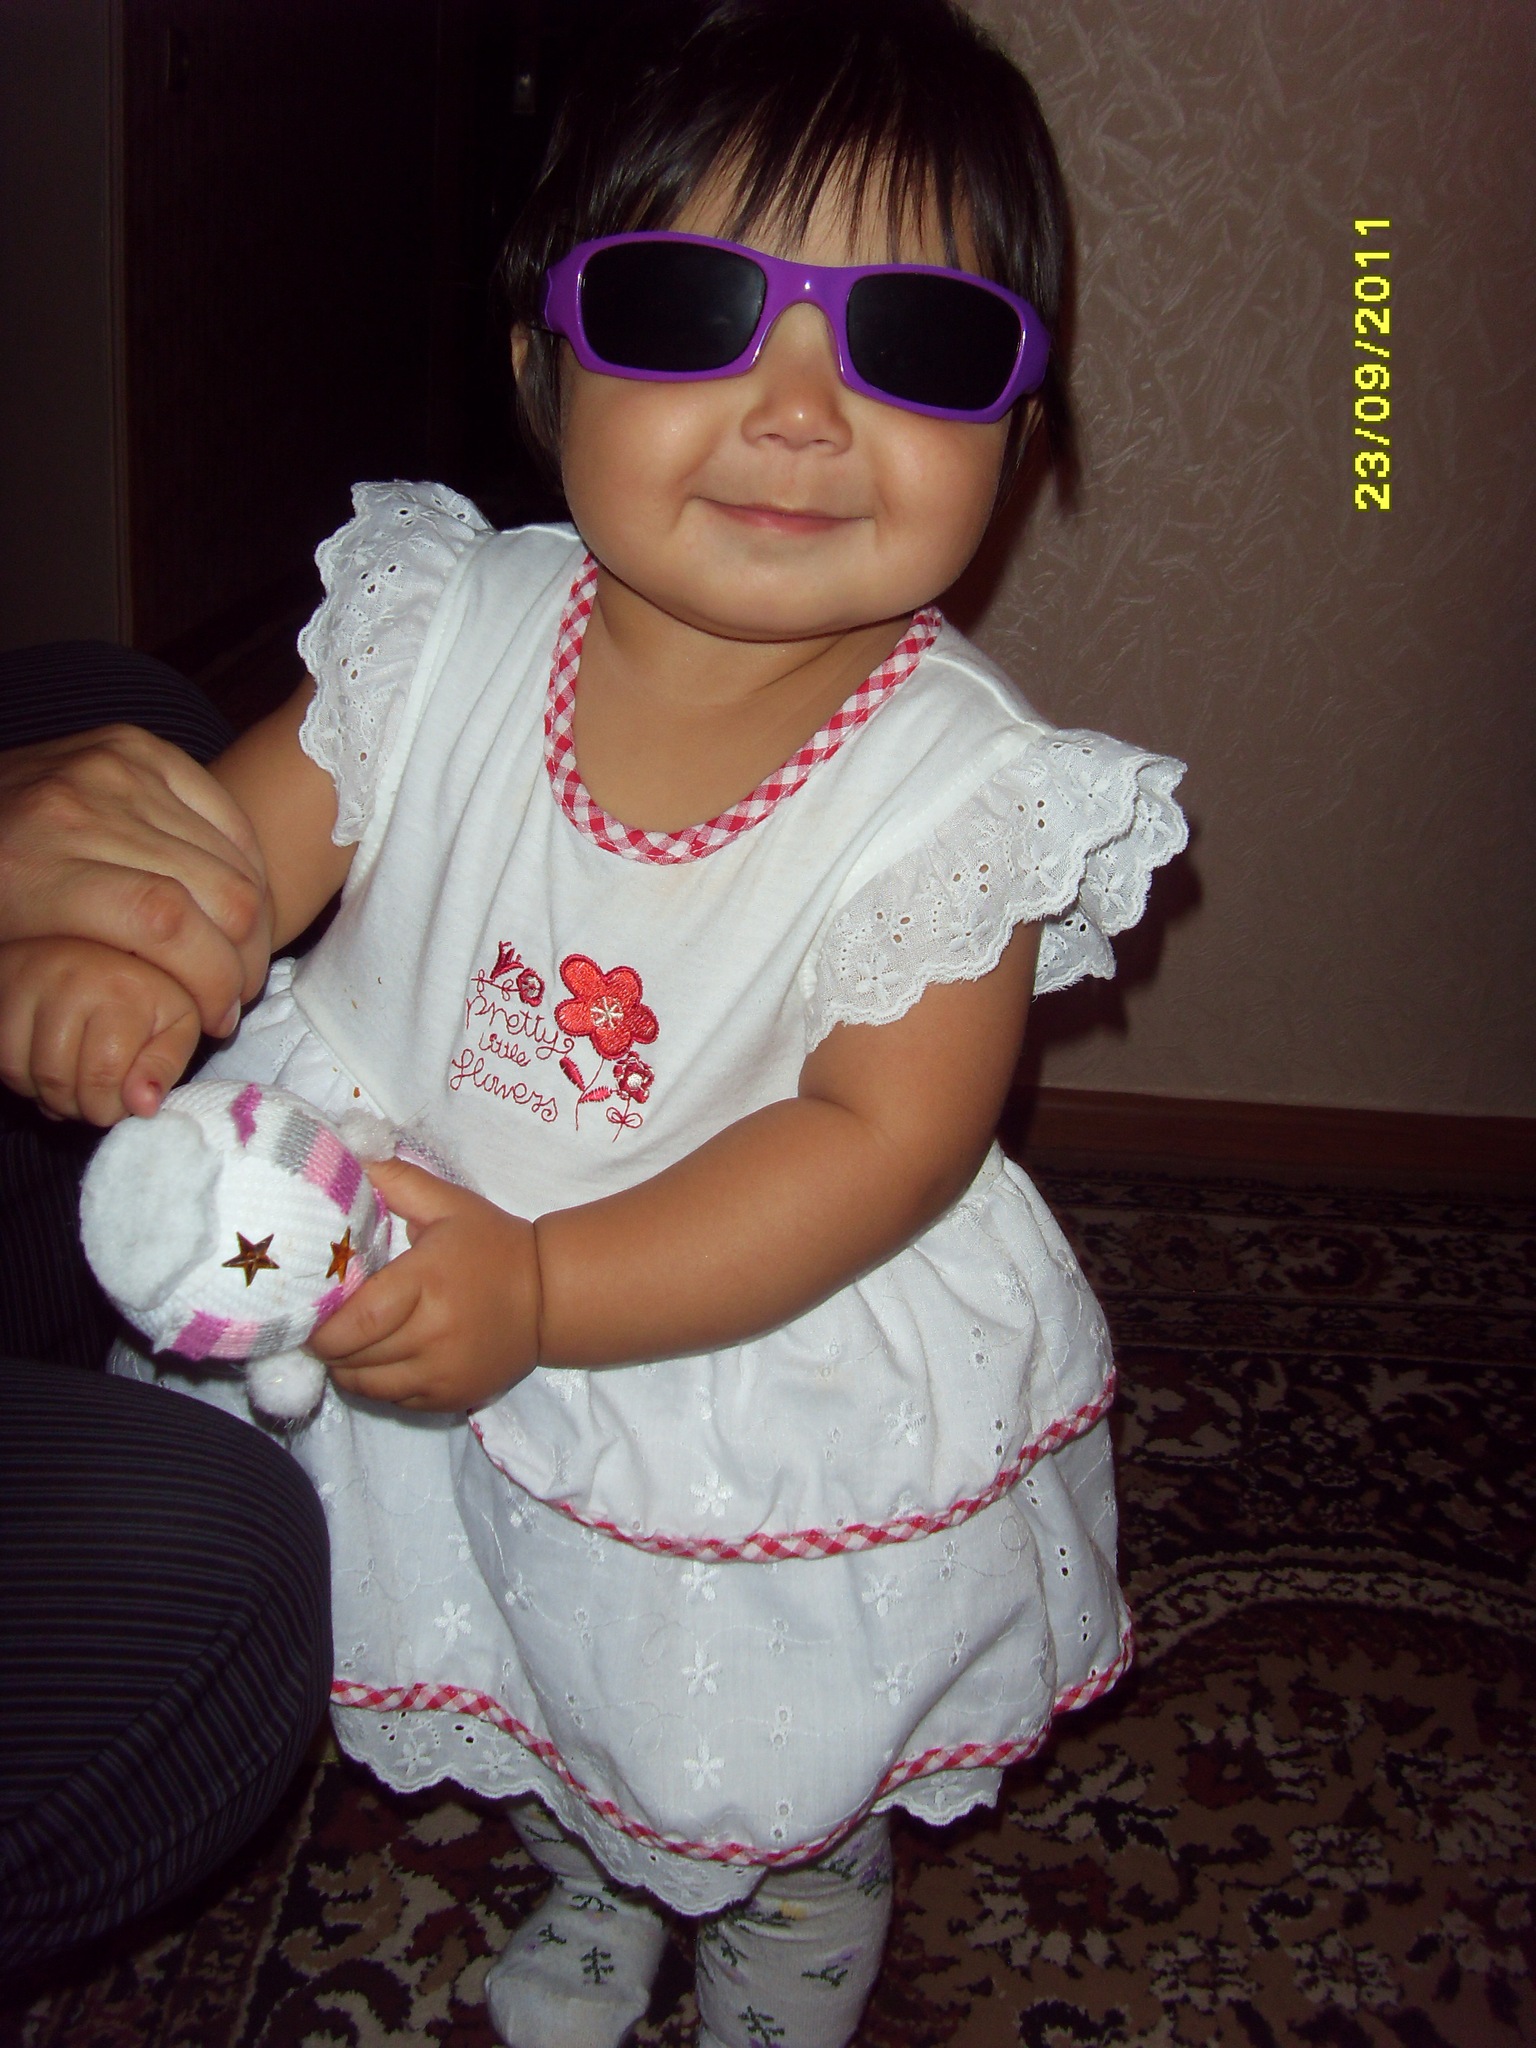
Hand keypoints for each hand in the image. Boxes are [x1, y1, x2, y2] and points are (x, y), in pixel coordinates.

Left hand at [0, 724, 272, 1036]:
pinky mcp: (139, 748)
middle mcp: (79, 808)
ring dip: (254, 921)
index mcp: (32, 868)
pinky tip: (237, 905)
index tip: (217, 1020)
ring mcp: (114, 769)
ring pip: (230, 857)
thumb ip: (73, 1006)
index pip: (162, 924)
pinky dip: (247, 867)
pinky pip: (225, 815)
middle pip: (212, 892)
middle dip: (243, 959)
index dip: (210, 978)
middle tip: (235, 997)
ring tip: (239, 958)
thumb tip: (149, 1092)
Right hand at [0, 938, 201, 1123]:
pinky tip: (50, 1071)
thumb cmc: (142, 993)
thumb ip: (165, 1063)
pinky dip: (25, 1081)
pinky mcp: (1, 995)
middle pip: (59, 1080)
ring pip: (25, 1074)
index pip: (103, 1076)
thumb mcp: (175, 1022)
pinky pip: (3, 1061)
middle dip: (80, 1108)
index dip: (110, 1107)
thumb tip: (143, 1105)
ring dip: (50, 1098)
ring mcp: (27, 984)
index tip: (121, 1105)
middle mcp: (69, 981)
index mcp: (121, 990)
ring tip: (76, 1088)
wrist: (96, 945)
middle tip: (96, 1102)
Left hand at [309, 1158, 541, 1411]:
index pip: (357, 1319)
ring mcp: (443, 1372)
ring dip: (345, 1368)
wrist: (549, 1297)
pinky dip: (375, 1384)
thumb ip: (395, 1180)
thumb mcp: (448, 1204)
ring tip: (343, 1344)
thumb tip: (345, 1157)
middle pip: (354, 1357)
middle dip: (327, 1345)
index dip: (322, 1325)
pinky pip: (392, 1401)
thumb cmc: (492, 1244)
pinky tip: (377, 1359)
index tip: (306, 1310)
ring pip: (367, 1385)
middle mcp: (435, 1334)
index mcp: (428, 1282)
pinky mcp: (450, 1398)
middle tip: (317, 1325)